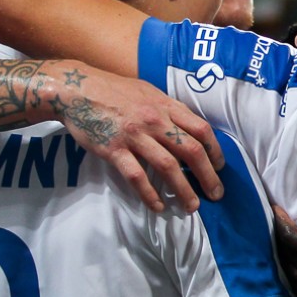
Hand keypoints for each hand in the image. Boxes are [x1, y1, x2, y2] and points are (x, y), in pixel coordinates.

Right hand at [53, 65, 225, 211]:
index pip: (202, 129)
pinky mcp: (114, 149)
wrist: (77, 89)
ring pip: (168, 167)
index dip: (216, 151)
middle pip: (192, 151)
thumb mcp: (149, 93)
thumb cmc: (115, 91)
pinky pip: (136, 176)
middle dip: (208, 176)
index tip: (220, 168)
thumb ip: (169, 111)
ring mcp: (134, 135)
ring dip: (183, 190)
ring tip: (192, 207)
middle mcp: (155, 120)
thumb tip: (191, 130)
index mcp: (166, 106)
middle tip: (216, 195)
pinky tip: (158, 206)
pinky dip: (149, 194)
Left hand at [274, 178, 296, 296]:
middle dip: (279, 238)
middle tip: (278, 225)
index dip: (279, 222)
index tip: (275, 210)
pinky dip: (291, 277)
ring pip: (287, 275)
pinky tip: (295, 271)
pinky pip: (296, 291)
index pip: (289, 237)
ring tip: (284, 245)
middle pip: (284, 255)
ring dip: (283, 258)